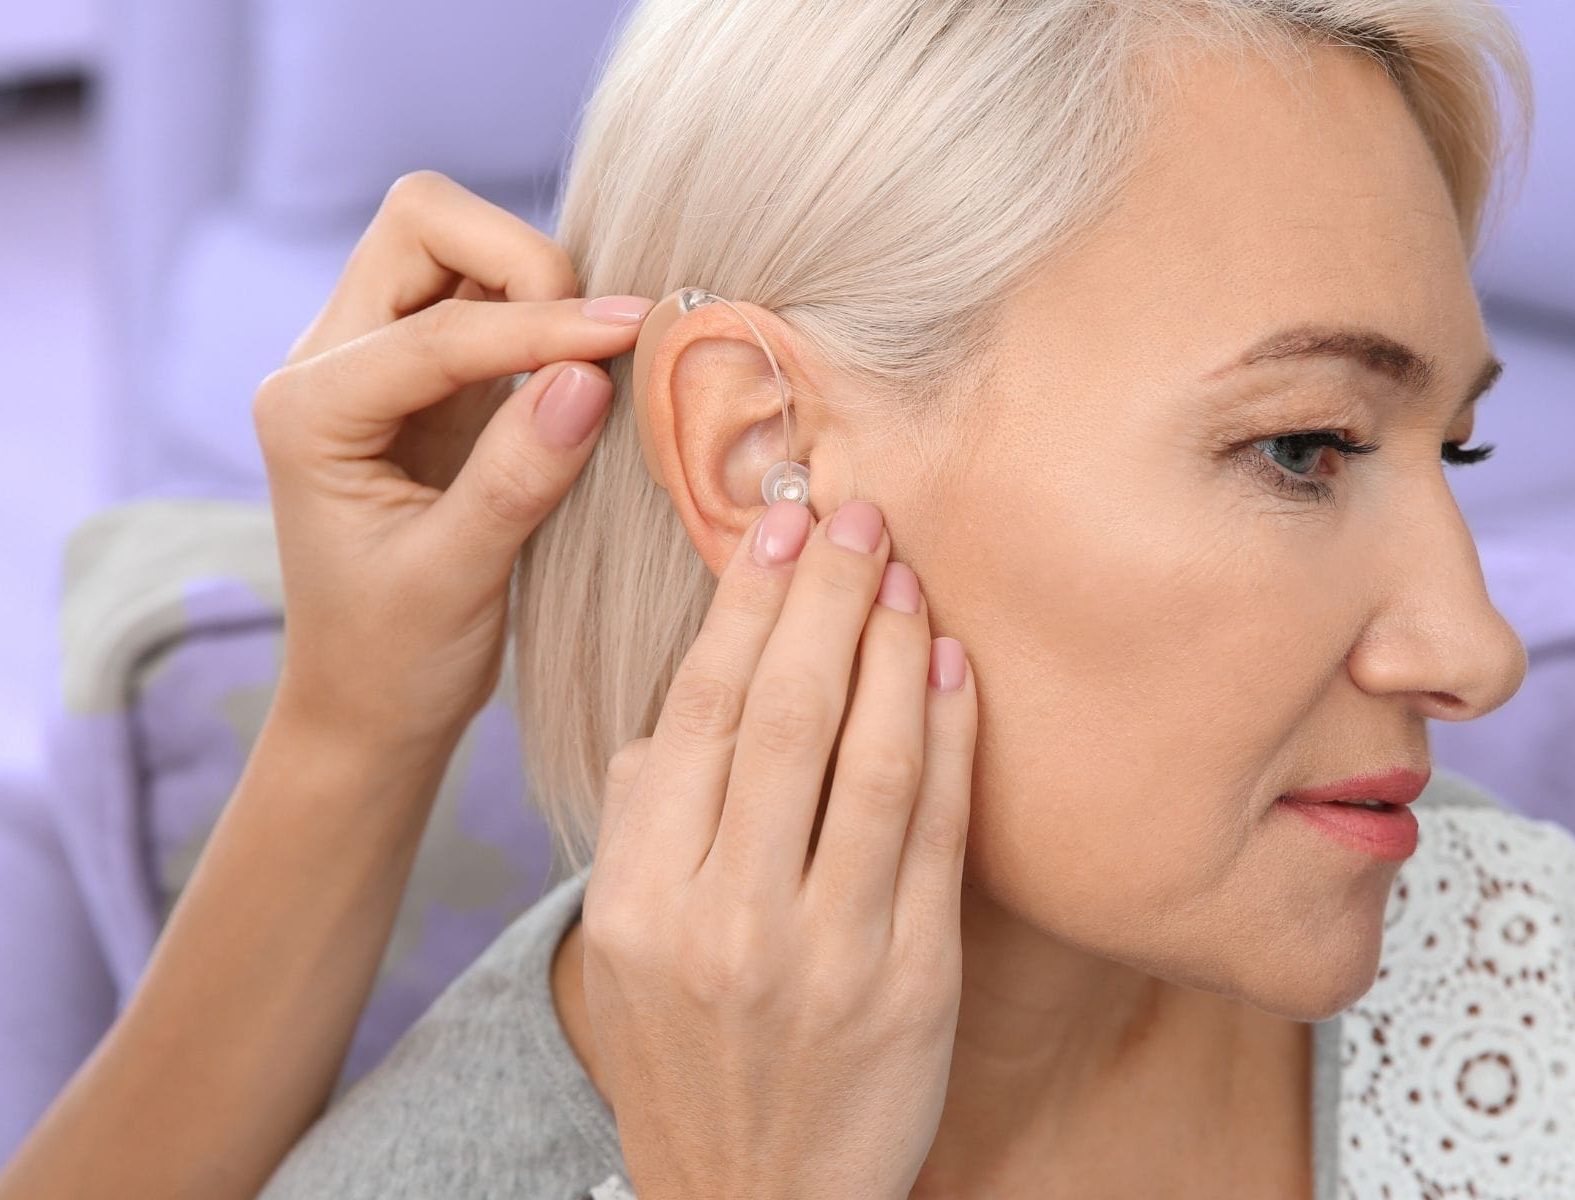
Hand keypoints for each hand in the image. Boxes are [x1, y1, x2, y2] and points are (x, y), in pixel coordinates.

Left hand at [251, 170, 653, 757]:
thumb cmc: (394, 658)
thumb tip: (591, 377)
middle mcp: (326, 362)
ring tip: (597, 358)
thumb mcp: (457, 582)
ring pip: (455, 245)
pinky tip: (586, 369)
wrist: (368, 706)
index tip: (631, 338)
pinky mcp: (426, 375)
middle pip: (421, 223)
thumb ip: (517, 477)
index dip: (540, 327)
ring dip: (534, 283)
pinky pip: (486, 298)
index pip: (435, 330)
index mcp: (308, 410)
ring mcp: (375, 358)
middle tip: (595, 340)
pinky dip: (543, 315)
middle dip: (518, 259)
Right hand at [581, 499, 978, 1199]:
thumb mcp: (623, 945)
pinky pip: (938, 832)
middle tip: (858, 513)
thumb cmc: (689, 1053)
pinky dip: (950, 737)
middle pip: (784, 717)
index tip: (779, 529)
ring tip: (907, 571)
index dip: (746, 608)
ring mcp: (825, 953)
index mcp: (638, 898)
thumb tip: (691, 692)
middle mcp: (724, 920)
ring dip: (894, 647)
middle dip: (826, 598)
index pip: (696, 716)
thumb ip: (644, 819)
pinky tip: (952, 665)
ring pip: (871, 760)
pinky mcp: (912, 982)